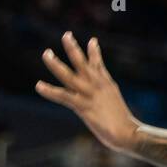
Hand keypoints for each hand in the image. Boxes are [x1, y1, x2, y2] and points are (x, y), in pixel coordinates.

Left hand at [36, 33, 139, 152]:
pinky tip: (38, 85)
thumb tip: (112, 98)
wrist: (127, 132)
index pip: (98, 64)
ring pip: (68, 75)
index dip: (94, 52)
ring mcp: (89, 94)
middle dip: (73, 48)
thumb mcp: (118, 105)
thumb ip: (110, 97)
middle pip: (82, 62)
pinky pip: (62, 96)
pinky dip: (49, 91)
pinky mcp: (82, 106)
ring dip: (55, 64)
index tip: (92, 40)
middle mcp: (97, 85)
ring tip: (46, 53)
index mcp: (107, 84)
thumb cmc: (125, 124)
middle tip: (66, 35)